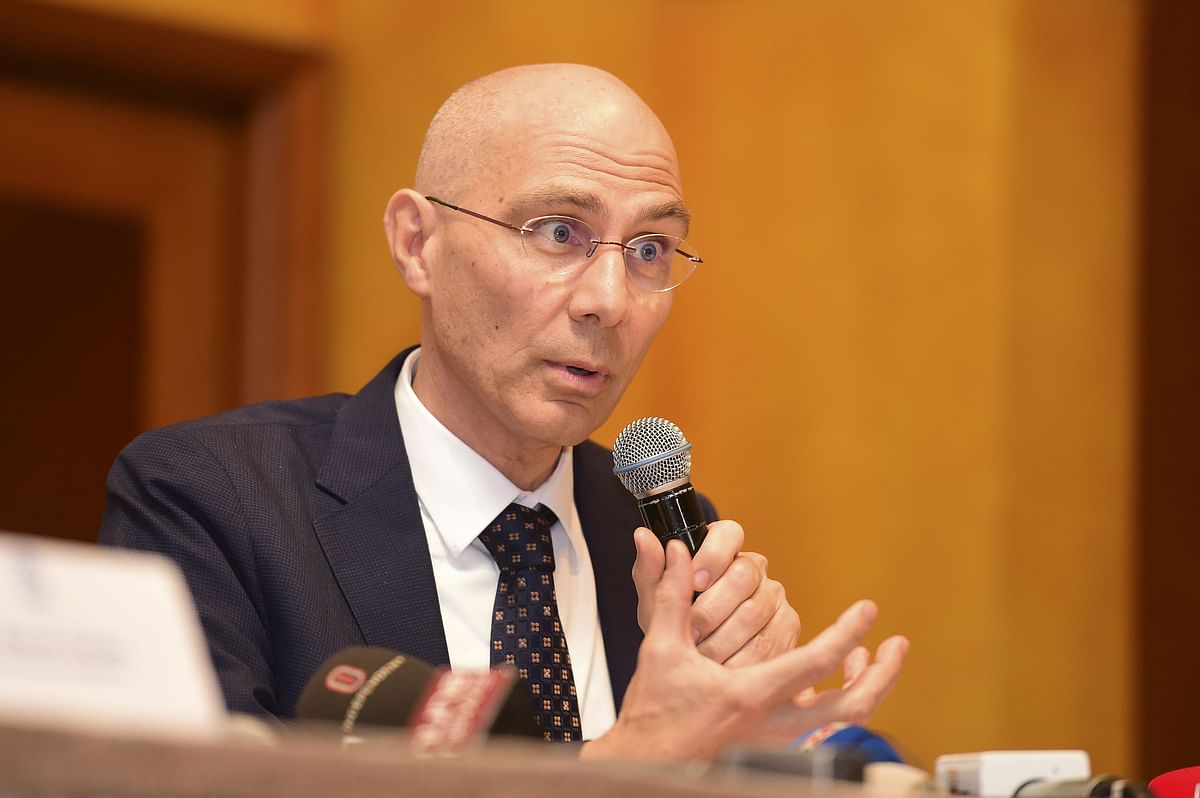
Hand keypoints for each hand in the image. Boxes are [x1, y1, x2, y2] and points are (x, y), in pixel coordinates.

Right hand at [584, 540, 907, 760]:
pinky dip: (836, 700)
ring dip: (864, 688)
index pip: (817, 663)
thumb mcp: (660, 650)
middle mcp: (772, 724)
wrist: (645, 763)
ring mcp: (777, 742)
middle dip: (882, 675)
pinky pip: (821, 726)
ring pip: (841, 721)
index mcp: (750, 695)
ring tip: (870, 658)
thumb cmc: (653, 714)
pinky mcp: (773, 749)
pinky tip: (829, 679)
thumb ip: (670, 596)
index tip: (867, 610)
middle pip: (851, 707)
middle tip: (897, 645)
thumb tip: (673, 553)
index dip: (848, 632)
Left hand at [631, 521, 799, 665]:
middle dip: (712, 609)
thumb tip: (643, 537)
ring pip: (756, 611)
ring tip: (700, 656)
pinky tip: (723, 670)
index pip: (729, 534)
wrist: (691, 665)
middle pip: (743, 576)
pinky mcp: (787, 625)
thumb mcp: (655, 600)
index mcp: (722, 548)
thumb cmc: (673, 624)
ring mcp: (773, 596)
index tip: (695, 581)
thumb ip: (650, 569)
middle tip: (690, 633)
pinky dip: (743, 660)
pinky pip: (771, 641)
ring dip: (724, 638)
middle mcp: (753, 567)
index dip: (714, 555)